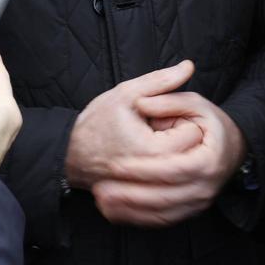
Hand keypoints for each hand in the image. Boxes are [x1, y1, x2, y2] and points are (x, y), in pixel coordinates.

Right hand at [64, 61, 202, 189]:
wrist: (71, 155)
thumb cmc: (97, 123)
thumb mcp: (126, 94)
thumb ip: (160, 80)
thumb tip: (188, 66)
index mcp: (153, 151)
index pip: (194, 134)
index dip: (185, 118)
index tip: (168, 115)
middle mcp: (156, 176)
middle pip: (193, 154)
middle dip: (185, 138)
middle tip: (164, 128)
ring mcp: (152, 190)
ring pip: (185, 171)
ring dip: (180, 155)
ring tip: (161, 143)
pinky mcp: (147, 198)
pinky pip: (173, 186)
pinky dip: (172, 173)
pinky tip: (158, 161)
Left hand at [91, 92, 245, 226]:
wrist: (234, 149)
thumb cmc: (212, 125)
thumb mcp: (197, 104)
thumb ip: (170, 100)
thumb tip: (142, 102)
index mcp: (207, 162)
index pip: (171, 170)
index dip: (142, 169)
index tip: (115, 165)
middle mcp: (204, 189)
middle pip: (163, 198)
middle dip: (129, 196)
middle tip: (100, 189)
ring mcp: (197, 204)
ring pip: (160, 214)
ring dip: (128, 211)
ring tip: (101, 200)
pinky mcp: (188, 212)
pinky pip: (161, 221)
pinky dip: (136, 218)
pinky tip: (113, 211)